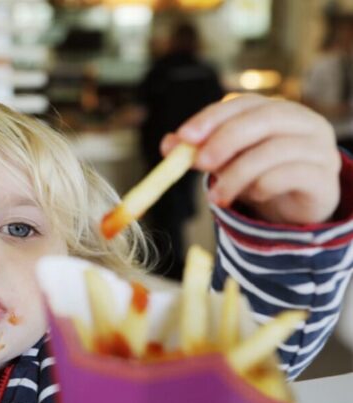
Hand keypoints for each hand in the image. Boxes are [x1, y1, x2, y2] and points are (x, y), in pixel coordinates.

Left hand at [161, 94, 341, 224]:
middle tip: (200, 164)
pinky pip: (292, 174)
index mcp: (274, 109)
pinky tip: (252, 196)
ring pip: (276, 149)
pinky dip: (264, 185)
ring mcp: (318, 146)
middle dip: (225, 140)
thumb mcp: (226, 162)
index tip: (184, 137)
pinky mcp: (325, 176)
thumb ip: (199, 151)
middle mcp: (301, 121)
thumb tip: (168, 145)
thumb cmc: (260, 175)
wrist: (298, 207)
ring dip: (238, 173)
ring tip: (217, 197)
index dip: (212, 118)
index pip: (242, 103)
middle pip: (263, 119)